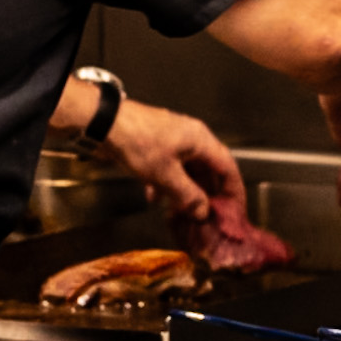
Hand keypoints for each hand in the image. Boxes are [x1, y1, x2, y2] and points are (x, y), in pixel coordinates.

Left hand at [96, 98, 246, 223]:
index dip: (234, 190)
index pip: (228, 167)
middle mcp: (190, 139)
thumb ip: (188, 196)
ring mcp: (172, 141)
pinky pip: (169, 169)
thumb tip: (203, 212)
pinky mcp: (155, 146)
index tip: (235, 209)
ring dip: (185, 192)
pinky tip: (155, 198)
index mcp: (200, 140)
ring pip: (187, 171)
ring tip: (182, 212)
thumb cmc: (137, 142)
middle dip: (208, 194)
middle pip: (208, 170)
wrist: (104, 125)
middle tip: (208, 215)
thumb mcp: (166, 176)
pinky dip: (166, 185)